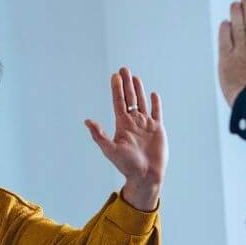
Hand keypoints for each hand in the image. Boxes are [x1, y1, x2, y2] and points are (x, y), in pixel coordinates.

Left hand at [85, 67, 167, 210]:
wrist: (145, 176)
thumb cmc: (127, 166)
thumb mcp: (110, 150)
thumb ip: (99, 135)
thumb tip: (87, 121)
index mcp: (122, 125)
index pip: (118, 102)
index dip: (116, 89)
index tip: (114, 76)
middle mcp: (133, 122)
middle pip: (129, 98)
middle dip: (126, 84)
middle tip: (123, 68)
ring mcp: (146, 125)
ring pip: (142, 102)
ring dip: (139, 89)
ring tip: (135, 77)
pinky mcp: (158, 129)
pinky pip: (157, 112)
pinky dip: (156, 103)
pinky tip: (153, 94)